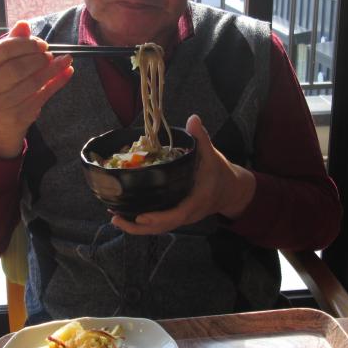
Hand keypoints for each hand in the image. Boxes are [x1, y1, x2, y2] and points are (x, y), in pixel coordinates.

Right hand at [0, 21, 73, 157]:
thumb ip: (10, 42)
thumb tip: (23, 24)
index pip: (0, 52)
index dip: (23, 45)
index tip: (40, 43)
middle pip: (17, 69)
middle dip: (38, 59)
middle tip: (49, 53)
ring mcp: (0, 105)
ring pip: (32, 83)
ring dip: (52, 69)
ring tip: (64, 60)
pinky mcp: (18, 116)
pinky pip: (43, 96)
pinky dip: (58, 82)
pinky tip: (67, 71)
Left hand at [110, 114, 256, 234]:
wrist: (232, 191)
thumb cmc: (220, 173)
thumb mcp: (212, 155)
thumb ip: (201, 138)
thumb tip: (193, 118)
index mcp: (196, 201)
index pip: (177, 214)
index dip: (158, 218)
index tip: (141, 217)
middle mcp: (188, 214)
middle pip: (162, 227)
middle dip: (138, 227)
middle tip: (116, 218)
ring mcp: (182, 217)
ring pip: (159, 228)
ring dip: (136, 227)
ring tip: (115, 218)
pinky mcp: (177, 216)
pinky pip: (159, 224)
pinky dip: (142, 223)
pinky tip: (126, 215)